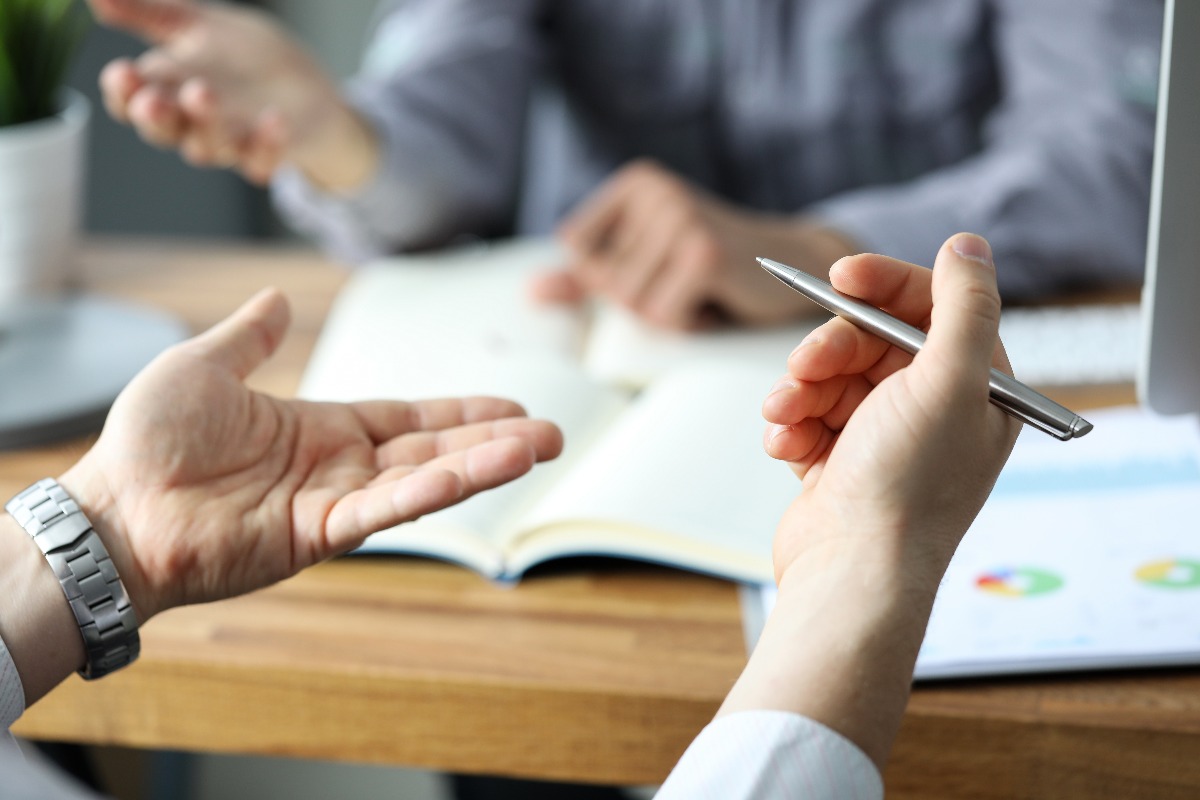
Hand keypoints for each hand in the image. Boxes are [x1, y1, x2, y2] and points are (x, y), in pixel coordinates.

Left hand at [59, 289, 562, 621]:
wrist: (115, 508)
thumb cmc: (150, 440)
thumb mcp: (204, 367)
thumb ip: (251, 336)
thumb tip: (278, 296)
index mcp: (323, 429)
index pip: (411, 417)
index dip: (462, 412)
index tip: (512, 407)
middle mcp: (340, 468)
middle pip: (434, 449)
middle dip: (493, 442)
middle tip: (553, 434)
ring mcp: (332, 503)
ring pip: (420, 479)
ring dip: (479, 465)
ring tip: (536, 448)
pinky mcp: (314, 534)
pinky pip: (378, 509)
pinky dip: (422, 492)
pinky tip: (464, 474)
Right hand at [89, 0, 377, 187]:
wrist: (305, 82)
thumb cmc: (243, 56)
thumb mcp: (197, 23)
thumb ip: (151, 13)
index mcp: (167, 91)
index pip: (132, 100)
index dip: (122, 92)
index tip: (121, 73)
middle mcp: (193, 123)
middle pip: (164, 131)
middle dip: (155, 116)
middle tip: (150, 100)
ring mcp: (232, 142)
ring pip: (207, 148)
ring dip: (205, 124)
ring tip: (202, 94)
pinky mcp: (270, 154)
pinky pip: (262, 161)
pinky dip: (267, 144)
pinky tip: (274, 119)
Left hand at [528, 160, 858, 329]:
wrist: (796, 264)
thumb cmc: (715, 267)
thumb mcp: (645, 264)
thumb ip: (586, 277)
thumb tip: (532, 291)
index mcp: (635, 183)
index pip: (576, 252)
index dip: (611, 279)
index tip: (659, 264)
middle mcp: (656, 190)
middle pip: (605, 284)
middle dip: (645, 300)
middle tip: (689, 280)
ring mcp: (681, 217)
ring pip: (632, 305)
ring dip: (669, 314)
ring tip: (704, 289)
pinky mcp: (703, 253)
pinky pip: (663, 317)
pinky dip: (690, 323)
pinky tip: (719, 300)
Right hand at [762, 232, 1020, 583]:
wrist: (853, 574)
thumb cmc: (906, 489)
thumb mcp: (949, 383)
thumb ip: (964, 306)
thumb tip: (968, 246)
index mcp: (975, 389)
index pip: (931, 308)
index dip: (884, 285)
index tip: (842, 278)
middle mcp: (933, 410)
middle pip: (869, 339)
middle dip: (828, 349)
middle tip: (806, 367)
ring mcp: (884, 436)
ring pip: (829, 375)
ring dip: (799, 389)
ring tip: (788, 415)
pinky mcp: (840, 460)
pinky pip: (806, 415)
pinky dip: (791, 424)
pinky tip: (787, 446)